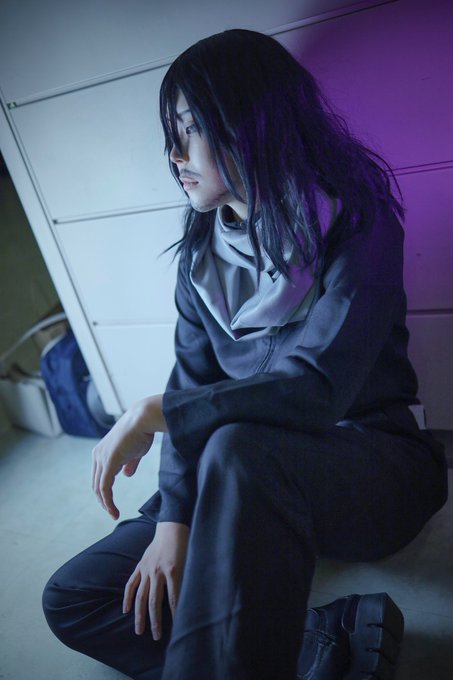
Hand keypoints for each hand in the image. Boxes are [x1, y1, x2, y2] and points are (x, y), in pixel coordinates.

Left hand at [91, 395, 166, 518]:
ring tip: (114, 514)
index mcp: (101, 451)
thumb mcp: (134, 451)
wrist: (144, 419)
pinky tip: (114, 510)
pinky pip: (105, 488)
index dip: (104, 491)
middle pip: (96, 484)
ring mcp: (101, 458)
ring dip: (106, 504)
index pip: (99, 476)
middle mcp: (97, 455)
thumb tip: (126, 475)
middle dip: (103, 500)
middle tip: (112, 512)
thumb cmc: (142, 432)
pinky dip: (108, 502)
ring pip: (99, 488)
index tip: (112, 503)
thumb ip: (129, 463)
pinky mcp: (108, 463)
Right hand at [123, 522, 188, 638]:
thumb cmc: (185, 545)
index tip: (177, 629)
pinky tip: (125, 610)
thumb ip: (187, 581)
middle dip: (155, 621)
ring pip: (141, 596)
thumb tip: (189, 601)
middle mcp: (158, 571)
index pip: (174, 598)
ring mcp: (147, 569)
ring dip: (140, 615)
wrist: (172, 527)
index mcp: (173, 570)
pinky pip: (131, 584)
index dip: (175, 615)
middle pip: (155, 601)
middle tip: (156, 637)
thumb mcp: (190, 562)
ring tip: (139, 631)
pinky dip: (127, 598)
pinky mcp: (140, 566)